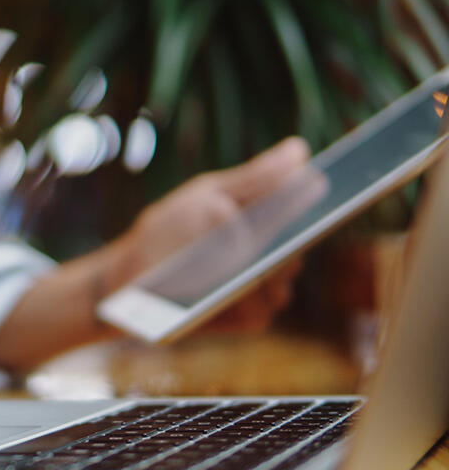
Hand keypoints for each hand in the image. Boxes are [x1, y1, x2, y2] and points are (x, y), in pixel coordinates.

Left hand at [106, 137, 316, 333]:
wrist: (124, 277)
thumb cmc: (168, 231)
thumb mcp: (208, 196)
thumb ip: (254, 179)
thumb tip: (301, 151)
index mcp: (263, 224)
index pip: (306, 214)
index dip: (328, 204)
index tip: (344, 187)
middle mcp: (267, 259)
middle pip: (296, 252)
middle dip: (292, 243)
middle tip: (292, 232)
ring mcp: (255, 291)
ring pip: (282, 286)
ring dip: (268, 275)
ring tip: (258, 265)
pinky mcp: (238, 319)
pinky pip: (259, 313)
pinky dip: (248, 301)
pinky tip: (234, 292)